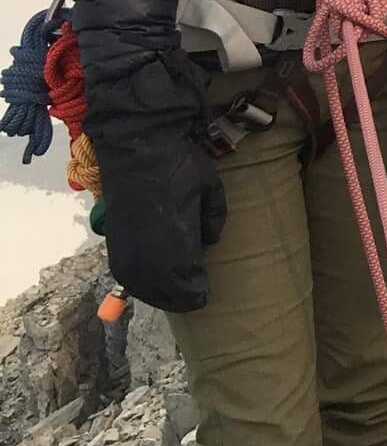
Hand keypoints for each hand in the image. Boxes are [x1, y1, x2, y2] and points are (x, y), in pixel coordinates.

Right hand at [90, 108, 226, 313]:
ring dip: (159, 294)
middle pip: (163, 291)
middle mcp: (148, 253)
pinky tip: (151, 283)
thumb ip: (213, 220)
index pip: (185, 283)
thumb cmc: (180, 167)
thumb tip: (208, 243)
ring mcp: (127, 249)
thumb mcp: (211, 191)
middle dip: (180, 297)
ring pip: (142, 286)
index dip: (196, 293)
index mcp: (176, 242)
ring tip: (175, 294)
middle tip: (194, 297)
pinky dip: (140, 283)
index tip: (205, 294)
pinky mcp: (114, 241)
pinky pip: (126, 274)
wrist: (138, 148)